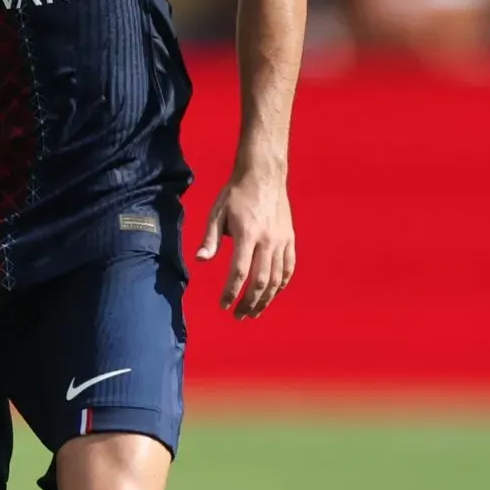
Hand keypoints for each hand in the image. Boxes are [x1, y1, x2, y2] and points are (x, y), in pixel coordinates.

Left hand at [195, 169, 294, 318]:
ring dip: (265, 299)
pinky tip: (272, 294)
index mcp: (248, 234)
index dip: (231, 292)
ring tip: (254, 312)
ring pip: (277, 278)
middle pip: (260, 280)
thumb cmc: (236, 194)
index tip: (223, 305)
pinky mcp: (290, 238)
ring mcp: (282, 240)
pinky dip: (281, 284)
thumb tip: (200, 261)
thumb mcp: (217, 213)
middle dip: (249, 302)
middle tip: (239, 316)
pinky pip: (289, 267)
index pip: (239, 271)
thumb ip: (210, 239)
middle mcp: (268, 240)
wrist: (264, 174)